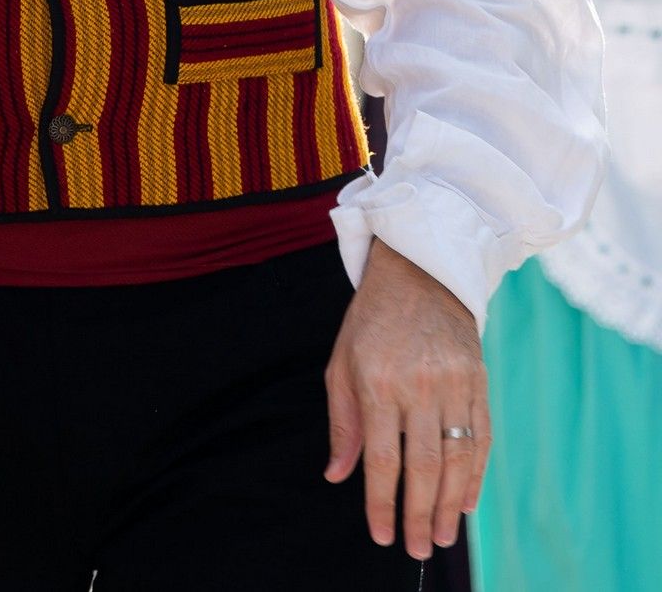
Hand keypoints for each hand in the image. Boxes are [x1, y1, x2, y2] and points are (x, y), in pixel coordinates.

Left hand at [324, 239, 490, 559]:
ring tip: (443, 536)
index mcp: (377, 381)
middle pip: (422, 466)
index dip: (381, 502)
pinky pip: (482, 436)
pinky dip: (477, 473)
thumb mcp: (341, 362)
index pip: (380, 458)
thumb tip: (337, 475)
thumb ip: (342, 421)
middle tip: (417, 548)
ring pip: (456, 457)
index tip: (382, 535)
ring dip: (451, 504)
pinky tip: (468, 501)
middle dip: (420, 514)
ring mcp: (453, 382)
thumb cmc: (372, 319)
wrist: (419, 270)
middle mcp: (417, 385)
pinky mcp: (478, 379)